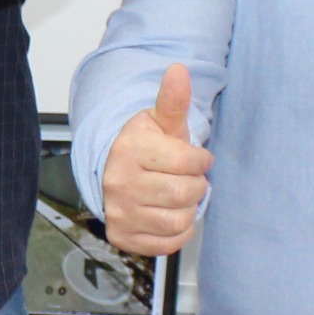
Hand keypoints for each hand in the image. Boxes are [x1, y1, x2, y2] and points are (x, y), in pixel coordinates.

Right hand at [102, 64, 211, 256]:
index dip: (201, 161)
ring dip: (189, 210)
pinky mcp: (122, 236)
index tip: (196, 158)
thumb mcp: (159, 121)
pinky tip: (171, 215)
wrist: (112, 170)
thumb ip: (173, 99)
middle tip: (187, 179)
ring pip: (178, 221)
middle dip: (196, 186)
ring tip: (179, 197)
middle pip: (184, 194)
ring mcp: (119, 212)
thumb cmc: (144, 146)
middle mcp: (120, 183)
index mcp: (131, 150)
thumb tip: (179, 70)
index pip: (189, 163)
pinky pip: (167, 244)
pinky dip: (178, 233)